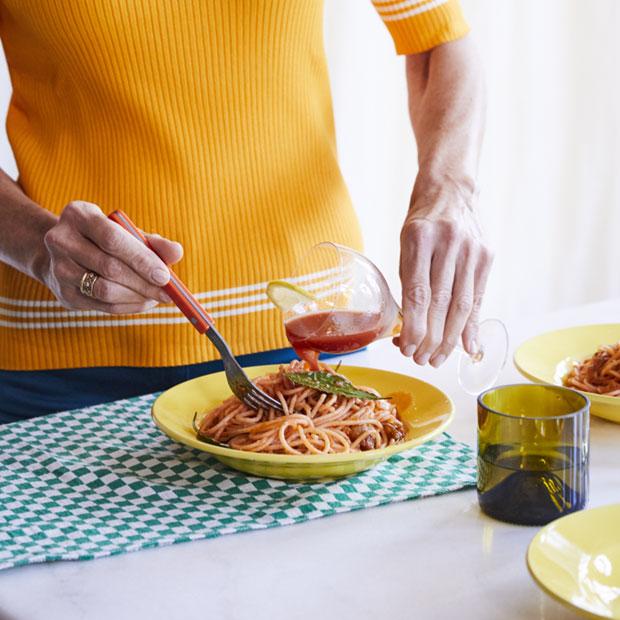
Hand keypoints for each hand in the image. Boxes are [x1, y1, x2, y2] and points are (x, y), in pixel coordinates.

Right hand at [41, 201, 182, 312]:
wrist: (66, 255)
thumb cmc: (108, 241)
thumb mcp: (129, 233)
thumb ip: (154, 242)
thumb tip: (177, 252)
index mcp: (79, 215)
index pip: (113, 239)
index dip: (141, 259)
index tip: (165, 276)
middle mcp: (61, 239)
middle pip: (109, 267)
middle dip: (144, 283)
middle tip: (168, 294)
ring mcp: (58, 268)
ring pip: (104, 290)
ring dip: (137, 297)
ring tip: (156, 297)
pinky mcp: (63, 293)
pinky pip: (102, 306)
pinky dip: (128, 306)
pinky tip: (143, 302)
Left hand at [397, 193, 492, 366]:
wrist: (452, 188)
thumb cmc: (421, 221)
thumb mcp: (406, 243)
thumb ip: (410, 280)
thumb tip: (412, 326)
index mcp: (419, 238)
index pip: (418, 293)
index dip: (414, 327)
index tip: (407, 348)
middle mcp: (448, 243)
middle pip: (441, 303)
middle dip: (431, 338)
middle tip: (421, 359)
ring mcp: (472, 249)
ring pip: (461, 304)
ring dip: (450, 338)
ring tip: (438, 358)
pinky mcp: (487, 255)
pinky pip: (478, 296)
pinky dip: (471, 324)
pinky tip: (467, 345)